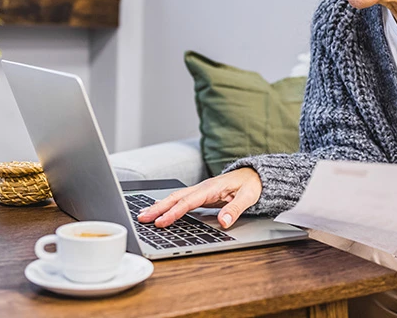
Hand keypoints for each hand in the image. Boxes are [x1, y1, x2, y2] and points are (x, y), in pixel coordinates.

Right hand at [135, 168, 262, 228]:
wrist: (254, 175)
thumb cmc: (251, 185)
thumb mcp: (248, 197)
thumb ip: (235, 209)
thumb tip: (224, 222)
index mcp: (211, 188)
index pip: (188, 202)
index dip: (174, 212)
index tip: (161, 222)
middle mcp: (202, 188)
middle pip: (175, 198)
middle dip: (158, 208)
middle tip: (142, 218)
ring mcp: (200, 191)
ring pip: (175, 198)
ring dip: (159, 206)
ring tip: (144, 215)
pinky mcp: (200, 195)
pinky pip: (180, 200)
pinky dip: (167, 205)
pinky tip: (158, 210)